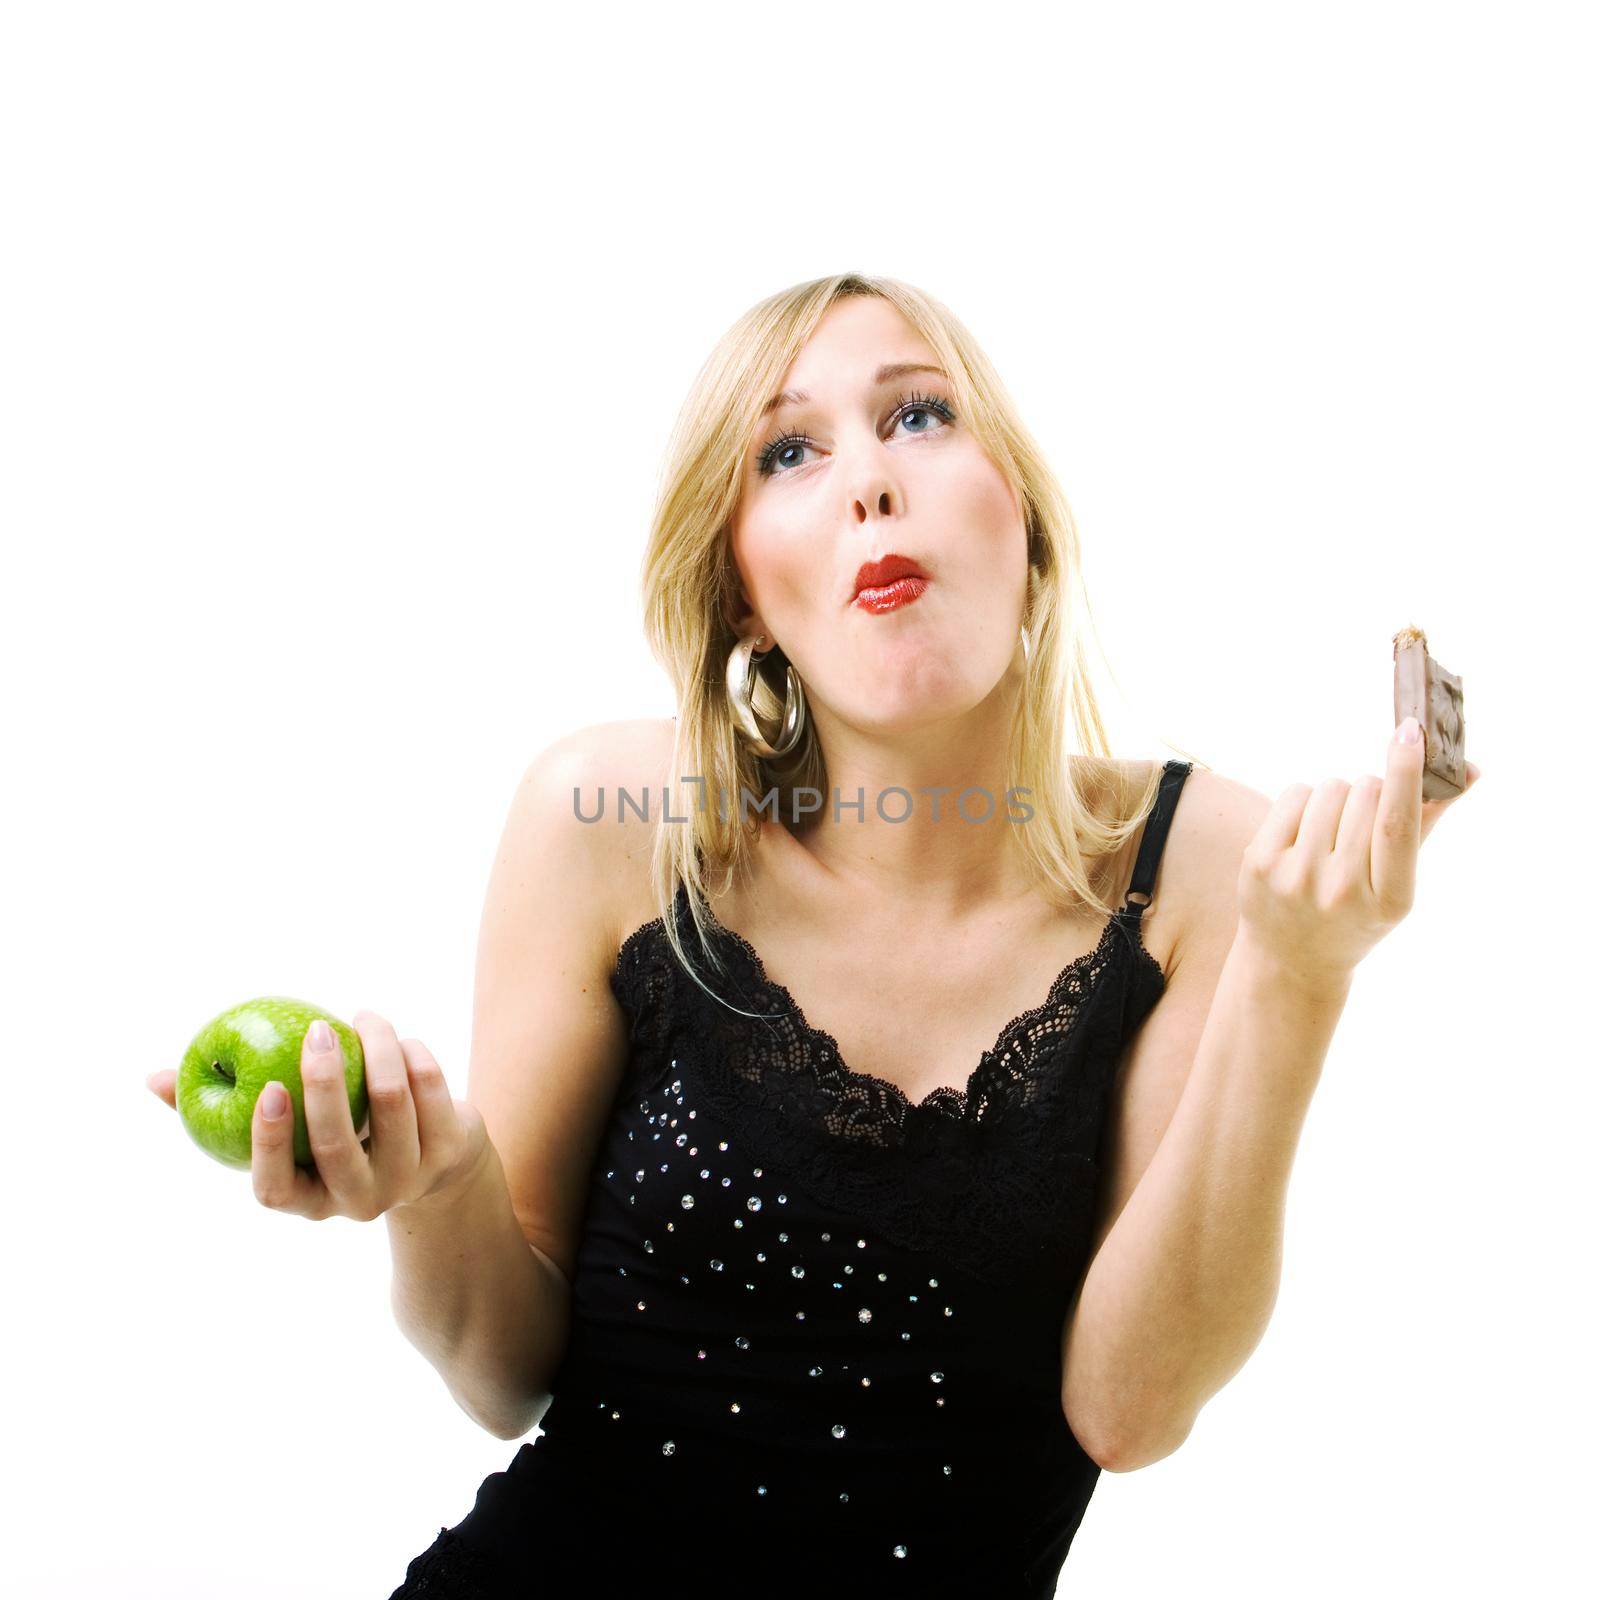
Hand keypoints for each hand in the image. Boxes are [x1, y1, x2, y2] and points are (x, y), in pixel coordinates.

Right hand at [146, 1009, 490, 1220]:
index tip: (267, 1087)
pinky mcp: (450, 1152)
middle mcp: (358, 1200)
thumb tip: (154, 1078)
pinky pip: (431, 1092)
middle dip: (324, 1083)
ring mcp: (408, 1180)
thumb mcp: (285, 1127)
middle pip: (339, 1146)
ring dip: (377, 1050)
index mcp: (308, 1199)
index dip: (269, 1142)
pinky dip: (414, 1055)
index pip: (276, 1188)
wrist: (433, 1155)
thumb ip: (218, 1106)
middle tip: (315, 1030)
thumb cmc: (334, 1131)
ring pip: (393, 1107)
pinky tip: (398, 1038)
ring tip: (364, 1018)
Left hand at [1236, 721, 1480, 987]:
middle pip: (1365, 793)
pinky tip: (1305, 832)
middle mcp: (1341, 890)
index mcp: (1389, 899)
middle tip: (1362, 825)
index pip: (1398, 822)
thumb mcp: (1398, 884)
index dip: (1405, 772)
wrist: (1293, 959)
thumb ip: (1427, 823)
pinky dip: (1307, 800)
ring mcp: (1296, 877)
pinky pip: (1296, 793)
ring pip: (1330, 788)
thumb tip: (1469, 768)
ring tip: (1333, 832)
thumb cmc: (1357, 913)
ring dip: (1339, 796)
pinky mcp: (1260, 862)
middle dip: (1371, 792)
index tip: (1410, 731)